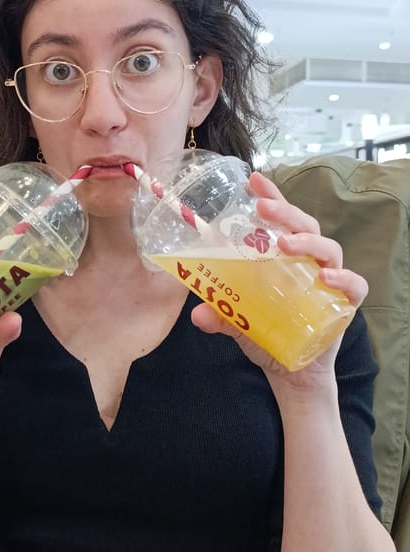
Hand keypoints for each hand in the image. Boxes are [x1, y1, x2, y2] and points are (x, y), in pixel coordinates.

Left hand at [190, 172, 367, 394]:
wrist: (291, 371)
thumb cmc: (266, 333)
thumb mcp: (236, 322)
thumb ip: (219, 315)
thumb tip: (198, 314)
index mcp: (283, 256)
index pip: (280, 219)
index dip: (271, 197)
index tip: (254, 180)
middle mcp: (308, 261)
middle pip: (304, 226)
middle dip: (284, 212)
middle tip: (262, 208)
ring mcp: (329, 280)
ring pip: (328, 248)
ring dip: (307, 242)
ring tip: (285, 243)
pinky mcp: (344, 304)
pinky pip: (353, 285)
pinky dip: (343, 278)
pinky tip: (325, 278)